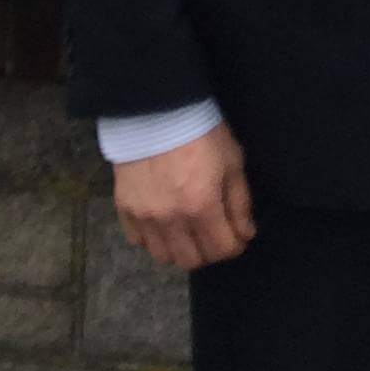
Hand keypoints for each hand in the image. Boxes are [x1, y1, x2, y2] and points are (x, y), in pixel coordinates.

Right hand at [113, 121, 255, 270]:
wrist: (157, 110)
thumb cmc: (201, 133)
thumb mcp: (232, 162)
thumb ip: (240, 203)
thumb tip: (245, 234)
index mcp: (202, 206)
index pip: (222, 250)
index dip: (235, 247)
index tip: (238, 237)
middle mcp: (171, 218)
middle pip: (192, 260)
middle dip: (209, 252)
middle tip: (214, 234)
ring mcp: (144, 216)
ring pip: (163, 256)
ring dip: (180, 249)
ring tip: (188, 230)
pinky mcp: (124, 208)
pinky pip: (138, 241)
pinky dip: (153, 239)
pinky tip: (163, 222)